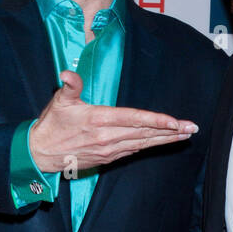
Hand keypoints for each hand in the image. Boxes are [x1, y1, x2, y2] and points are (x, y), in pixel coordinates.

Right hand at [29, 69, 198, 172]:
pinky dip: (150, 145)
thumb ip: (70, 85)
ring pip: (143, 144)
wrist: (41, 154)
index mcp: (98, 120)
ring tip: (184, 135)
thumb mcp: (59, 101)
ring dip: (165, 140)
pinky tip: (162, 141)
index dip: (156, 120)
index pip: (134, 119)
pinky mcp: (108, 158)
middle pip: (145, 133)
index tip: (174, 122)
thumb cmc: (52, 125)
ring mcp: (109, 150)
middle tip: (191, 128)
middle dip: (170, 131)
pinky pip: (134, 150)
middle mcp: (107, 137)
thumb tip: (67, 73)